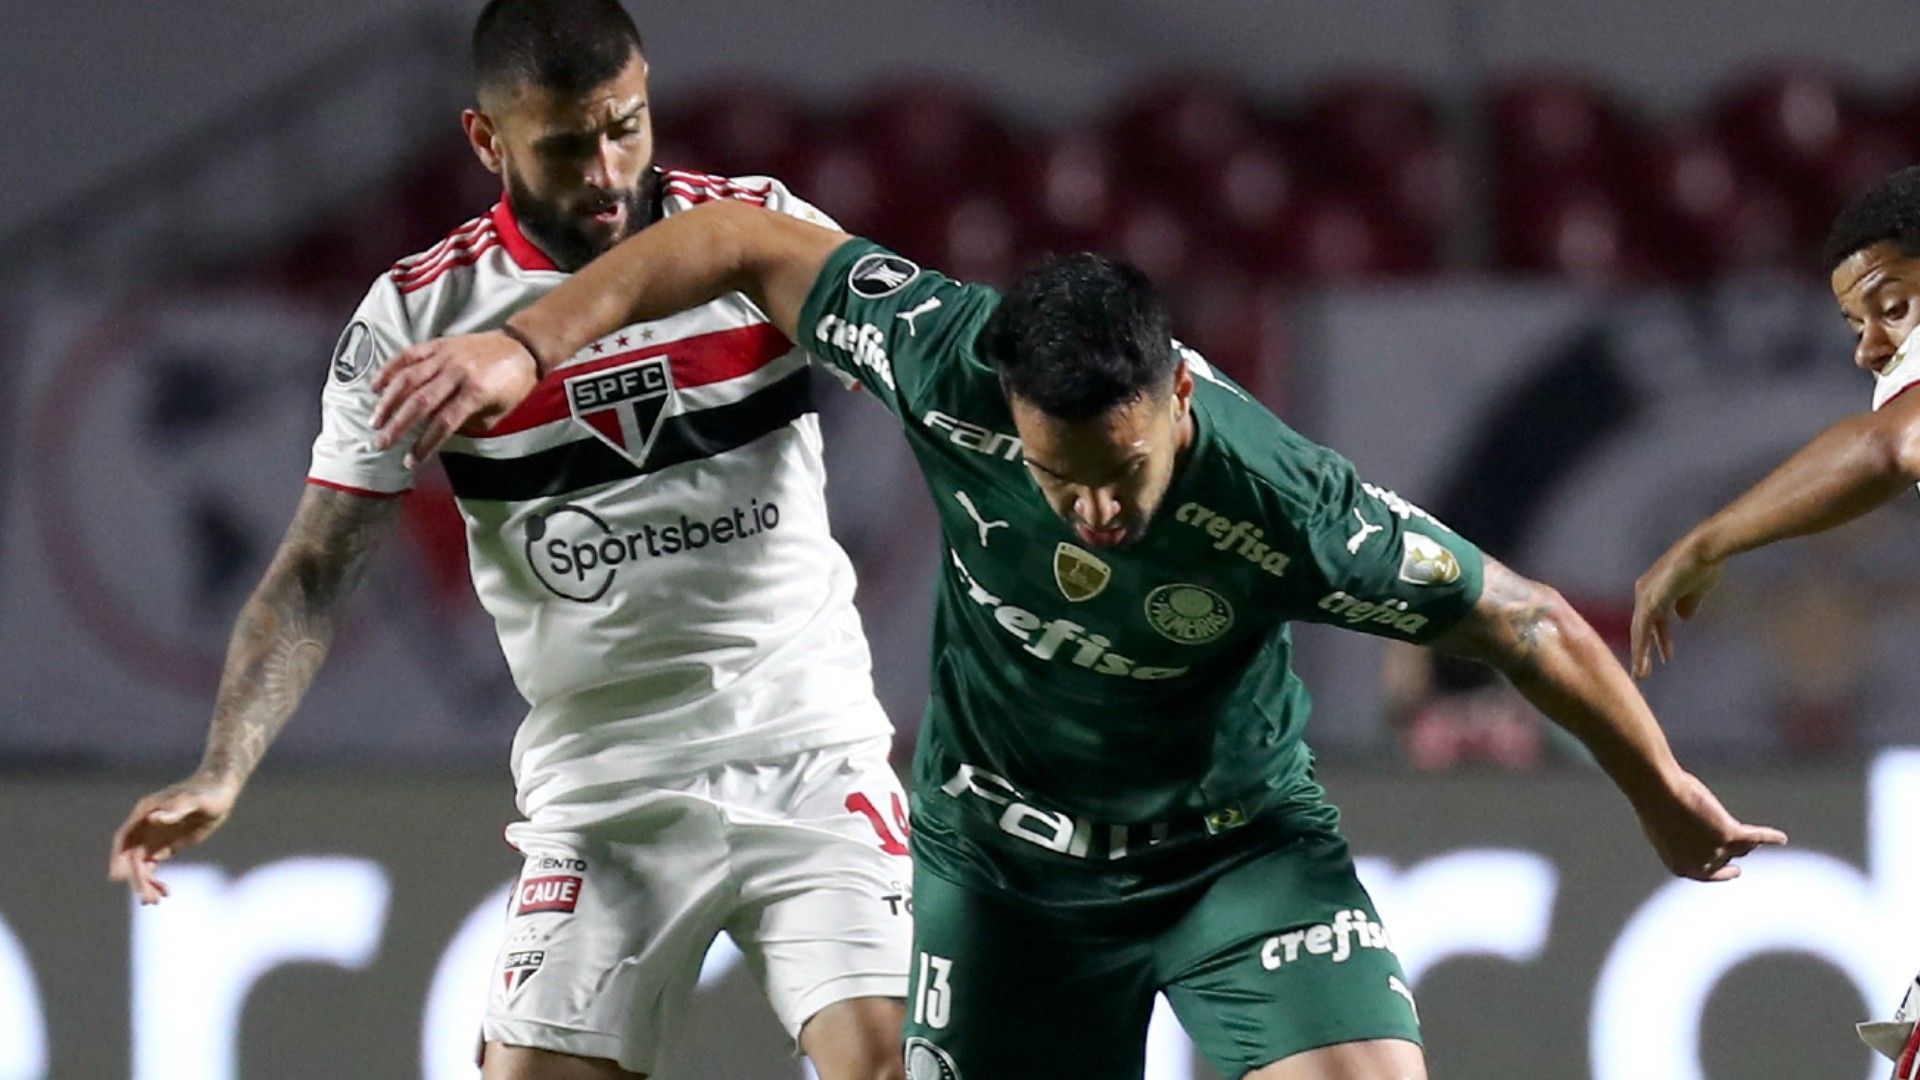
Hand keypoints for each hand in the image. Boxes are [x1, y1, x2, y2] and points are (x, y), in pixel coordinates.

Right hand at [108, 773, 241, 903]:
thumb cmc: (208, 792)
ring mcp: (155, 837)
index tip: (117, 877)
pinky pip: (153, 867)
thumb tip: (152, 819)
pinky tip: (165, 893)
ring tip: (155, 901)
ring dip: (144, 883)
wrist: (222, 790)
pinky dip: (155, 881)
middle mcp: (146, 827)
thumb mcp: (194, 801)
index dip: (118, 858)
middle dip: (136, 878)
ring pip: (141, 866)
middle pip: (132, 857)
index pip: (124, 839)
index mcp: (145, 813)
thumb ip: (175, 810)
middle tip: (147, 898)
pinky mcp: (166, 846)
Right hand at [371, 329, 540, 467]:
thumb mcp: (499, 412)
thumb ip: (469, 424)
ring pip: (409, 378)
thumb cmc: (513, 384)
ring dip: (388, 401)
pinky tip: (376, 386)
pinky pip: (409, 355)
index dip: (425, 444)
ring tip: (375, 420)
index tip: (410, 461)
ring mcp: (446, 356)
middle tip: (380, 443)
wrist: (522, 346)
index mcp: (477, 392)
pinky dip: (390, 370)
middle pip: (421, 402)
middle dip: (398, 426)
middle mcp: (458, 373)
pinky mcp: (439, 344)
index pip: (444, 423)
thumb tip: (439, 432)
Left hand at [1630, 535, 1724, 677]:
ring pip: (1639, 632)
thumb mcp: (1696, 590)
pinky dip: (1641, 648)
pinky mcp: (1650, 600)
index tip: (1666, 655)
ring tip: (1641, 675)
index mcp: (1654, 588)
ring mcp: (1645, 595)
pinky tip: (1642, 663)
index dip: (1660, 638)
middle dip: (1644, 650)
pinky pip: (1642, 630)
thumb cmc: (1705, 565)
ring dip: (1640, 655)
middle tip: (1643, 672)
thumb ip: (1687, 603)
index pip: (1653, 619)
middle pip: (1641, 627)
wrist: (1707, 549)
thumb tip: (1683, 617)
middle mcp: (1644, 591)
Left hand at [1631, 768, 1785, 881]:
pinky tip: (1781, 838)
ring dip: (1748, 841)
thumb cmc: (1653, 803)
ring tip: (1757, 839)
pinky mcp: (1729, 834)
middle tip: (1744, 855)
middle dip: (1730, 853)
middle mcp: (1700, 865)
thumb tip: (1688, 832)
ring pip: (1740, 846)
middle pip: (1725, 859)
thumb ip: (1678, 836)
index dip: (1721, 872)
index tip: (1737, 871)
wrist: (1657, 791)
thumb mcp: (1663, 825)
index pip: (1707, 873)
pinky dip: (1769, 837)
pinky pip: (1755, 836)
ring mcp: (1716, 851)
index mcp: (1680, 867)